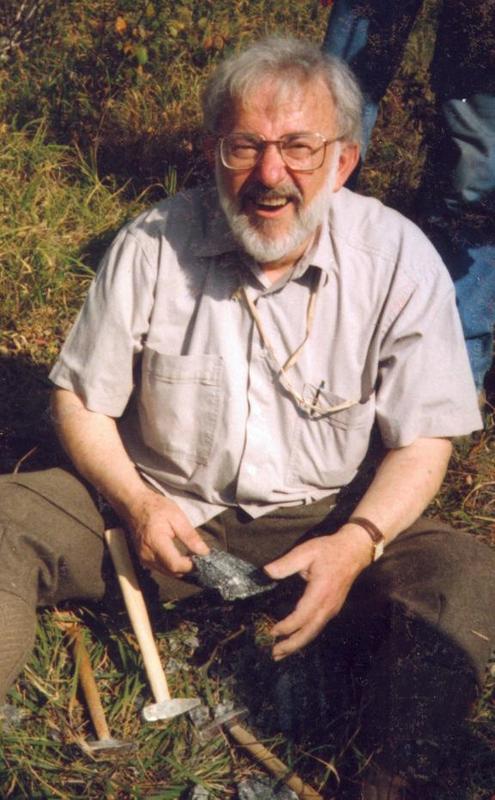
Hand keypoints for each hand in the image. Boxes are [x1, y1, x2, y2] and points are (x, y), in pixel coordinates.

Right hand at [122, 489, 208, 576]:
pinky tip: (180, 556)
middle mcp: (147, 555)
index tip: (203, 559)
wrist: (134, 505)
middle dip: (188, 568)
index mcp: (155, 542)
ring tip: (191, 556)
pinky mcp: (143, 559)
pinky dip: (173, 566)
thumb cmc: (155, 507)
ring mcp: (143, 559)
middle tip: (200, 557)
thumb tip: (204, 552)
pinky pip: (161, 569)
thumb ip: (190, 536)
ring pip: (168, 573)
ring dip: (181, 568)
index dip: (191, 565)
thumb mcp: (177, 517)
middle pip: (172, 572)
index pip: (175, 565)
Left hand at [264, 529, 370, 659]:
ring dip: (298, 644)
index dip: (286, 627)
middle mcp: (328, 605)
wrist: (354, 550)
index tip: (271, 631)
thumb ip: (285, 563)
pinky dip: (306, 636)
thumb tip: (267, 572)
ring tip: (281, 652)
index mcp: (320, 593)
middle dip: (292, 645)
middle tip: (274, 654)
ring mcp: (332, 608)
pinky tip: (296, 639)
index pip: (301, 617)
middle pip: (309, 632)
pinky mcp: (333, 608)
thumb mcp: (306, 551)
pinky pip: (318, 626)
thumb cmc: (329, 549)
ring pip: (314, 632)